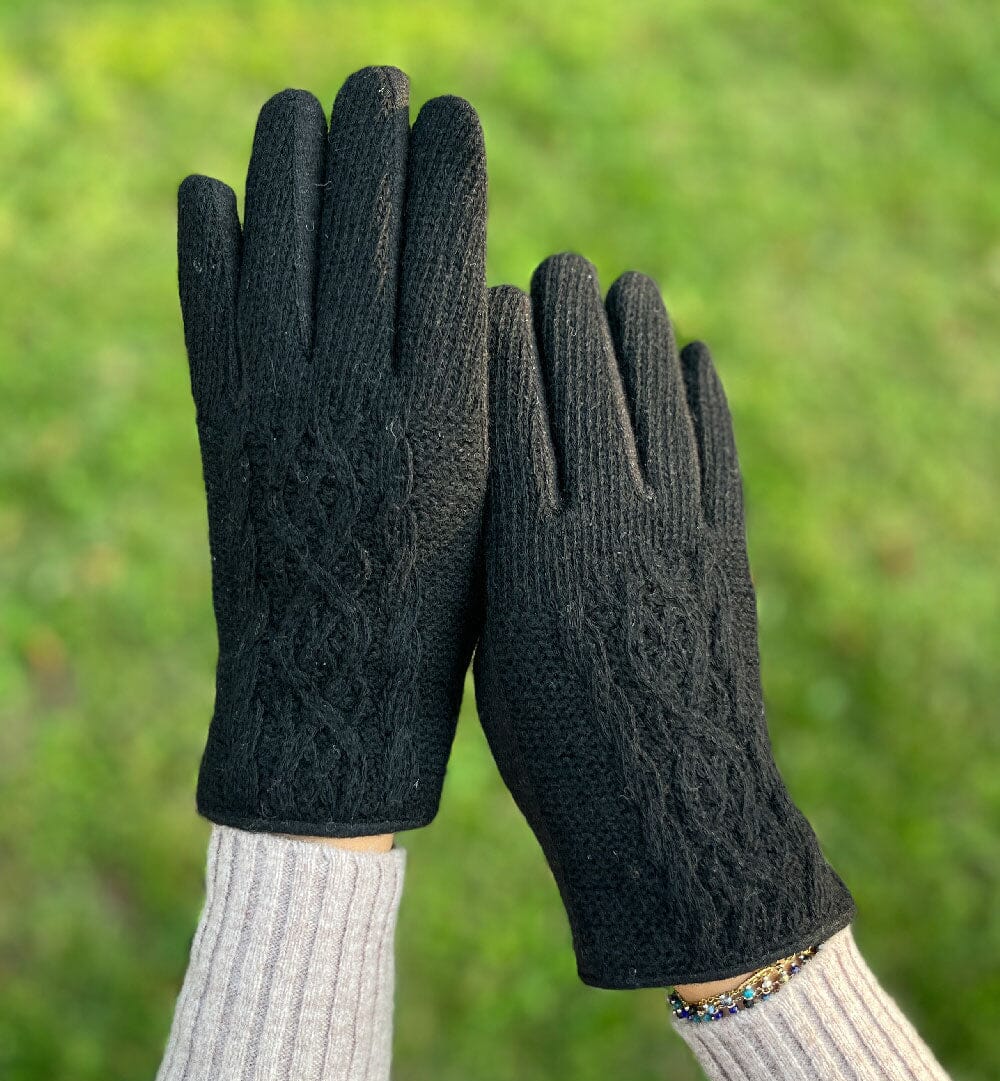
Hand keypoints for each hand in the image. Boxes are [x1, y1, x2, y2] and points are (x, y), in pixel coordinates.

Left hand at [178, 68, 486, 837]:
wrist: (332, 687)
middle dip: (370, 134)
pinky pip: (205, 297)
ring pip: (279, 238)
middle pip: (359, 220)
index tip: (453, 113)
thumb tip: (470, 287)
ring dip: (288, 158)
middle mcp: (353, 389)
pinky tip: (217, 189)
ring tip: (303, 107)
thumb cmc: (442, 606)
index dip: (445, 166)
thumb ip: (481, 394)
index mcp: (442, 410)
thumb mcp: (486, 501)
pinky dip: (206, 234)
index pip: (443, 246)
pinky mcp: (220, 416)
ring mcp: (274, 397)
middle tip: (379, 79)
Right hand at [477, 255, 853, 986]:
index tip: (489, 294)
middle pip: (585, 392)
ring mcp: (677, 534)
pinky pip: (716, 452)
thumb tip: (490, 484)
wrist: (667, 811)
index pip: (511, 418)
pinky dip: (705, 399)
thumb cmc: (551, 750)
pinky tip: (695, 357)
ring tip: (625, 285)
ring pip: (658, 406)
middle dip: (568, 318)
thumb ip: (491, 563)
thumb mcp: (495, 655)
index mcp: (530, 555)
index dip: (503, 347)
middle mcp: (606, 527)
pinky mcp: (726, 552)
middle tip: (554, 265)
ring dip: (641, 337)